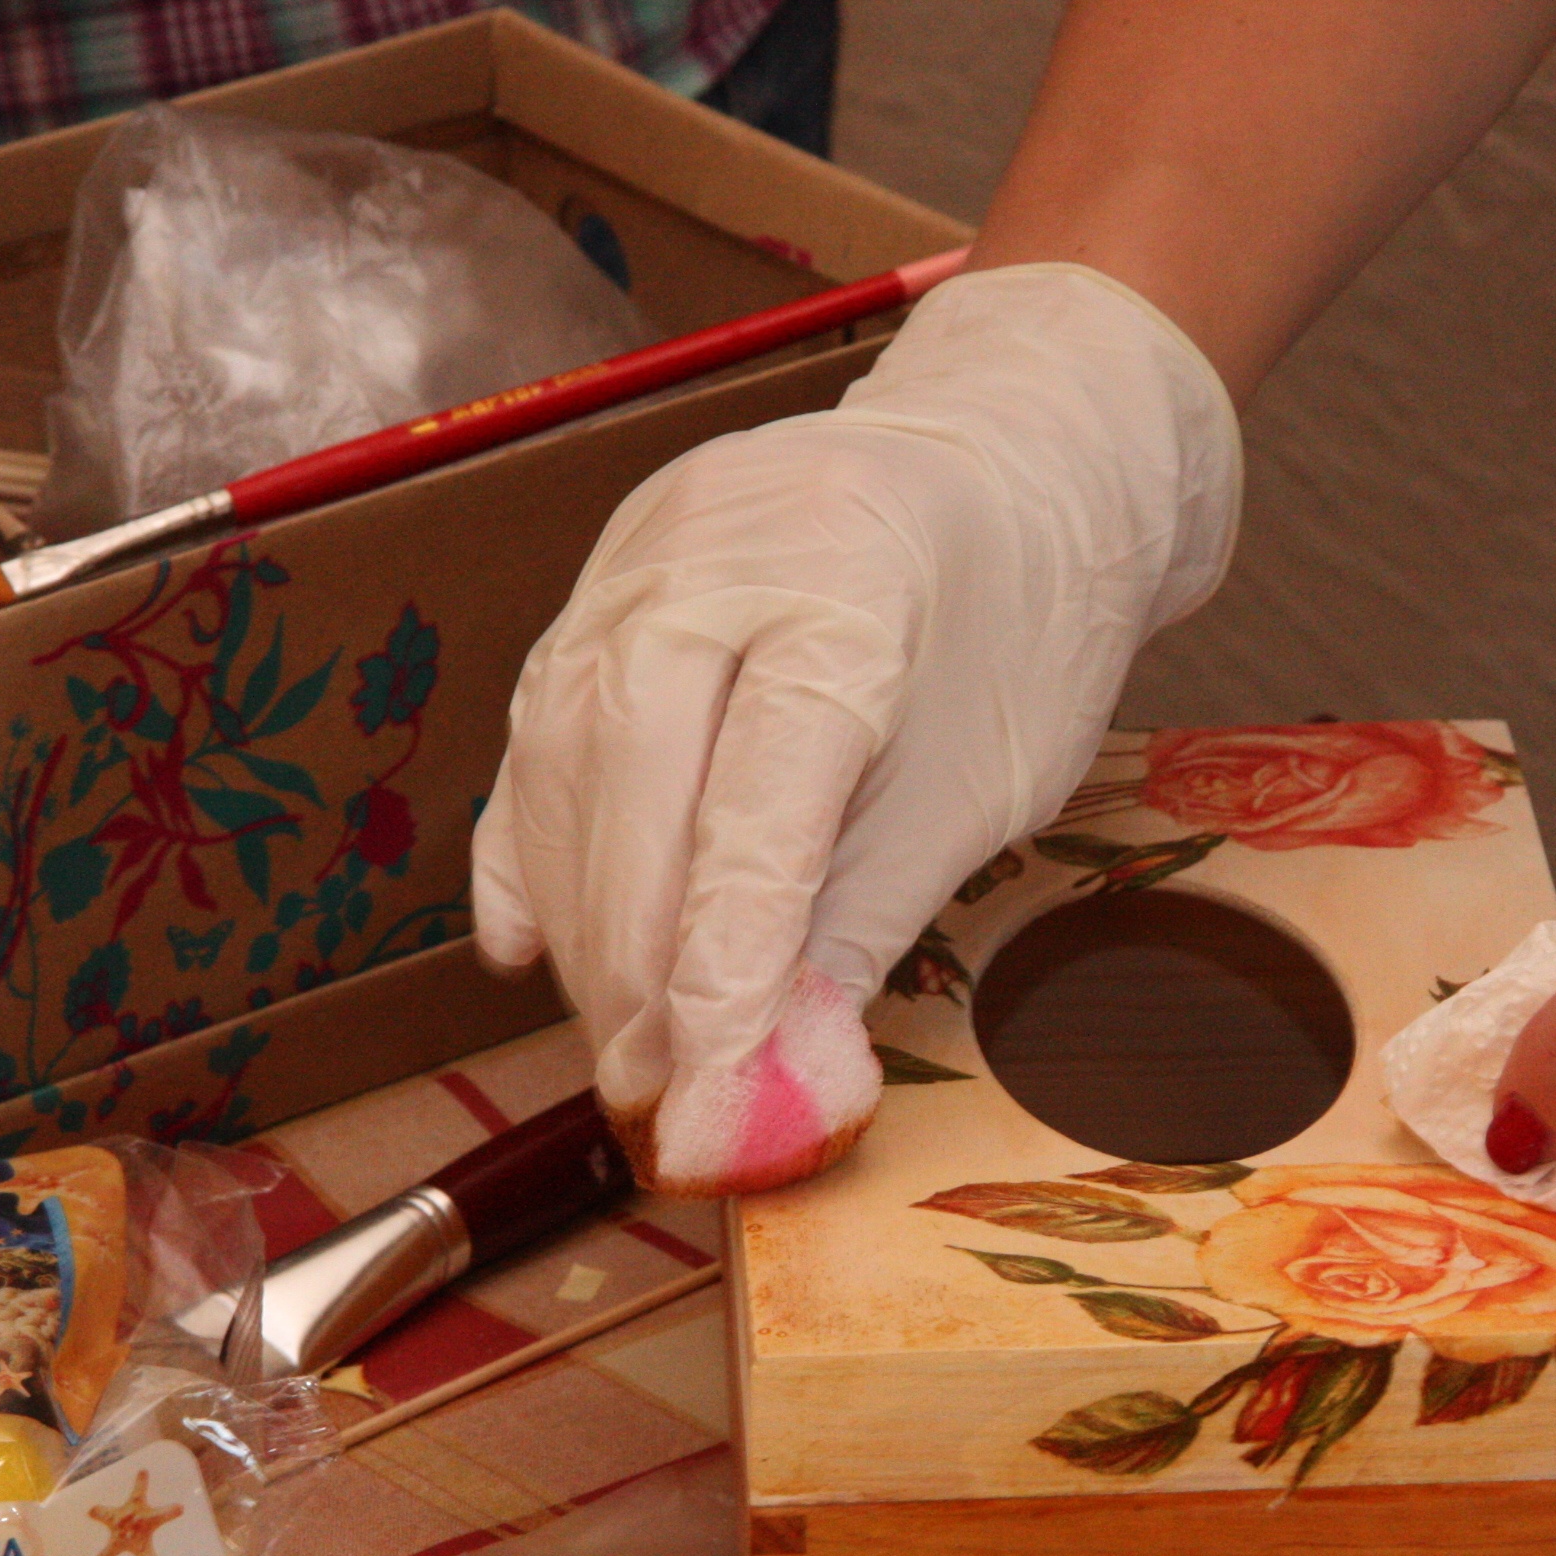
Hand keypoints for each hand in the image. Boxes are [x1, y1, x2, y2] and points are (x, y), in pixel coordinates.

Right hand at [471, 263, 1239, 1192]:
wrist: (1014, 453)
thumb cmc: (1022, 623)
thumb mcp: (984, 786)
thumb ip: (867, 923)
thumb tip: (775, 1084)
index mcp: (850, 592)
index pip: (752, 813)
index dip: (721, 974)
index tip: (708, 1102)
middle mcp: (719, 554)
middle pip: (633, 786)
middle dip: (637, 967)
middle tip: (655, 1095)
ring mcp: (640, 551)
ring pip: (564, 761)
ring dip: (583, 927)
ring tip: (623, 1046)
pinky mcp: (597, 572)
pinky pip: (536, 729)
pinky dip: (533, 850)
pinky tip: (537, 951)